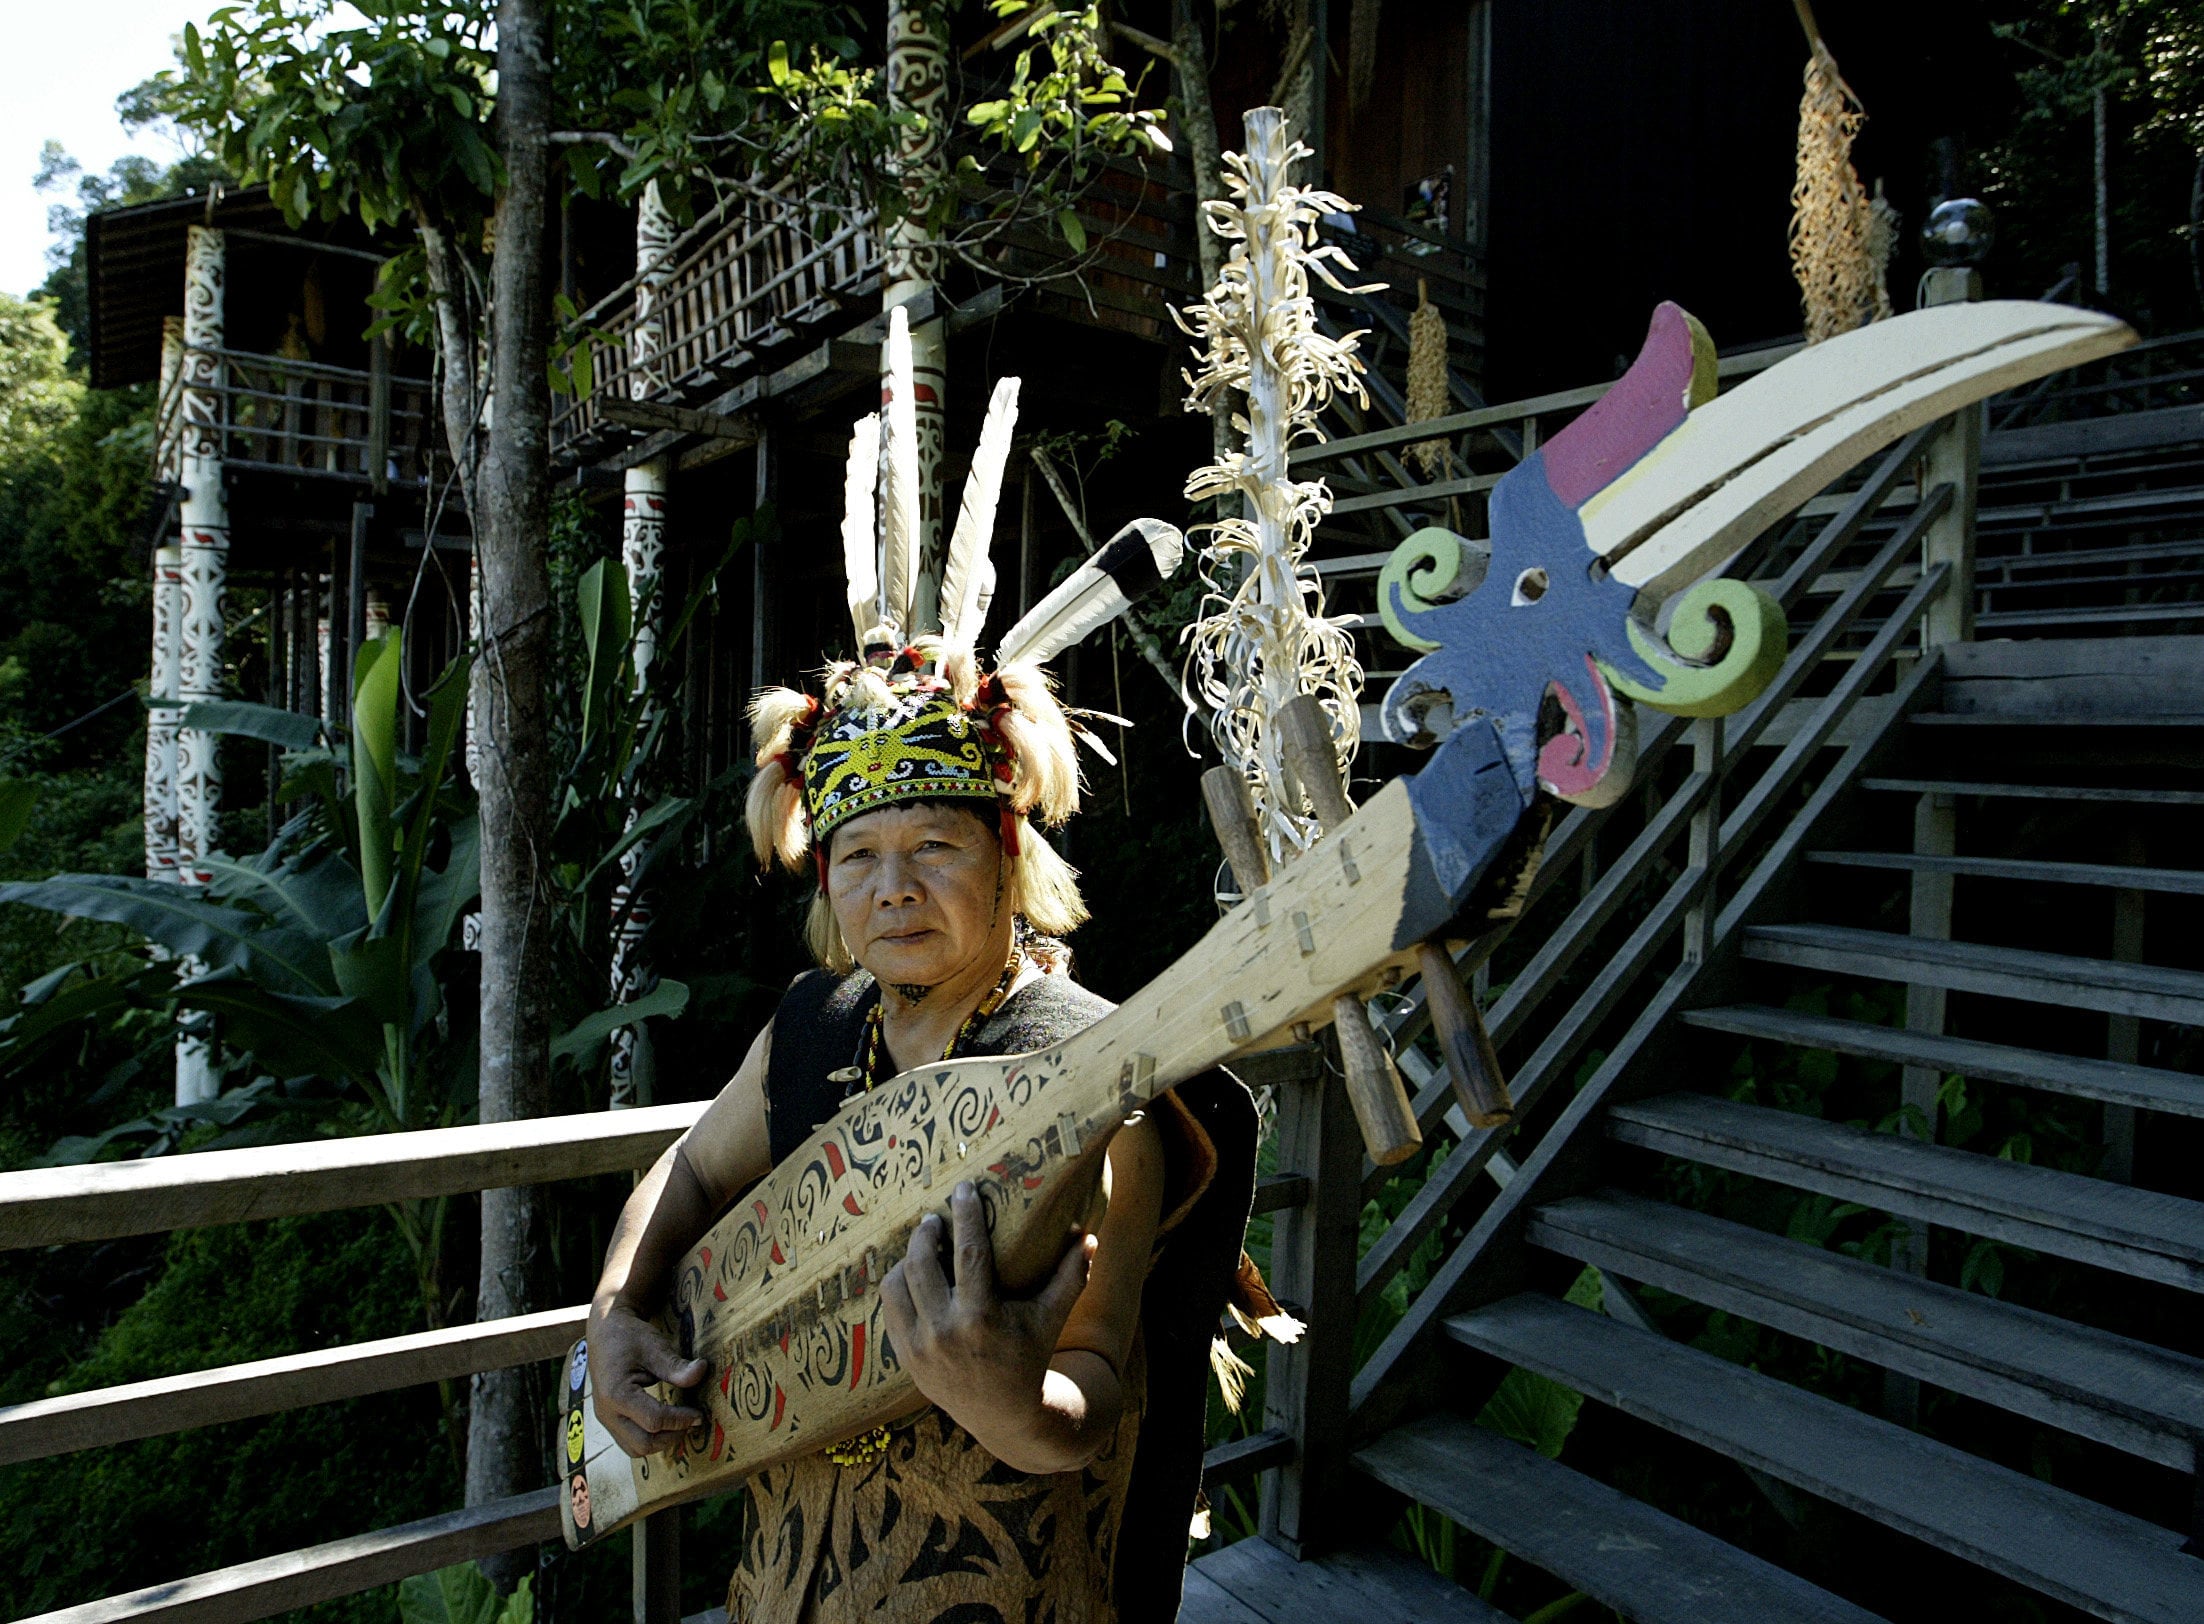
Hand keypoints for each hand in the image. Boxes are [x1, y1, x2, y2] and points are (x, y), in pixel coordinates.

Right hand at [586, 1299, 707, 1457]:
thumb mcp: (655, 1347)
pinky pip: (629, 1442)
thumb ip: (677, 1366)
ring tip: (681, 1425)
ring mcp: (605, 1418)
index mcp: (616, 1394)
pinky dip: (649, 1439)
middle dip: (672, 1436)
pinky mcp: (609, 1419)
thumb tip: (702, 1372)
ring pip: (635, 1449)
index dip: (680, 1420)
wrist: (605, 1331)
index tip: (699, 1414)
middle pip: (643, 1444)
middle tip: (693, 1422)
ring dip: (661, 1443)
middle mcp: (607, 1412)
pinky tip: (666, 1425)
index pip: (654, 1420)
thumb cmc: (629, 1336)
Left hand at [880, 1181, 1092, 1438]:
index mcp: (981, 1317)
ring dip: (907, 1258)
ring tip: (922, 1245)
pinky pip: (890, 1309)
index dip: (965, 1215)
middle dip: (926, 1232)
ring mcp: (919, 1347)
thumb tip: (1089, 1236)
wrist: (1004, 1416)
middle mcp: (944, 1331)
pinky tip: (912, 1275)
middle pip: (921, 1262)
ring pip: (896, 1284)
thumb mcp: (1051, 1319)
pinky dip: (898, 1286)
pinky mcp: (905, 1357)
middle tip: (935, 1217)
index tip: (963, 1188)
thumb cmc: (1030, 1359)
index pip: (968, 1252)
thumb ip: (1071, 1277)